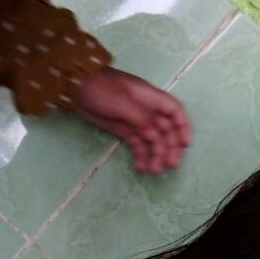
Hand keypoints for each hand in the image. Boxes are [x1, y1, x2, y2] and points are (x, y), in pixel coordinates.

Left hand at [70, 67, 191, 174]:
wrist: (74, 87)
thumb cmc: (100, 88)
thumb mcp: (121, 101)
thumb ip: (141, 119)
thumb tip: (154, 135)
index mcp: (150, 98)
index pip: (175, 111)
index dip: (183, 127)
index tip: (186, 145)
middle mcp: (147, 110)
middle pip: (167, 131)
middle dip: (171, 148)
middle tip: (171, 165)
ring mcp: (136, 122)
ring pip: (153, 141)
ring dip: (157, 156)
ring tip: (154, 171)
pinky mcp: (124, 131)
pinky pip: (138, 146)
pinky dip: (141, 157)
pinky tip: (140, 168)